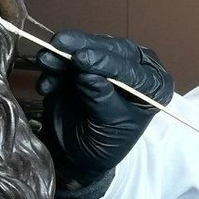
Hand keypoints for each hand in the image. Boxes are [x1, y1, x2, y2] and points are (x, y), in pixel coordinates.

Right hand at [34, 30, 173, 189]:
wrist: (81, 155)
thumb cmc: (107, 143)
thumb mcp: (111, 125)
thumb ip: (101, 99)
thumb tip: (87, 74)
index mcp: (153, 84)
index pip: (131, 68)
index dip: (106, 62)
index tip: (82, 58)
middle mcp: (133, 67)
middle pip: (109, 49)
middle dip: (82, 46)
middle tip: (60, 44)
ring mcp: (104, 63)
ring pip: (85, 48)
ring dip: (62, 54)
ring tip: (45, 59)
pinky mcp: (79, 66)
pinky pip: (66, 60)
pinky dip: (53, 69)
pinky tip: (46, 85)